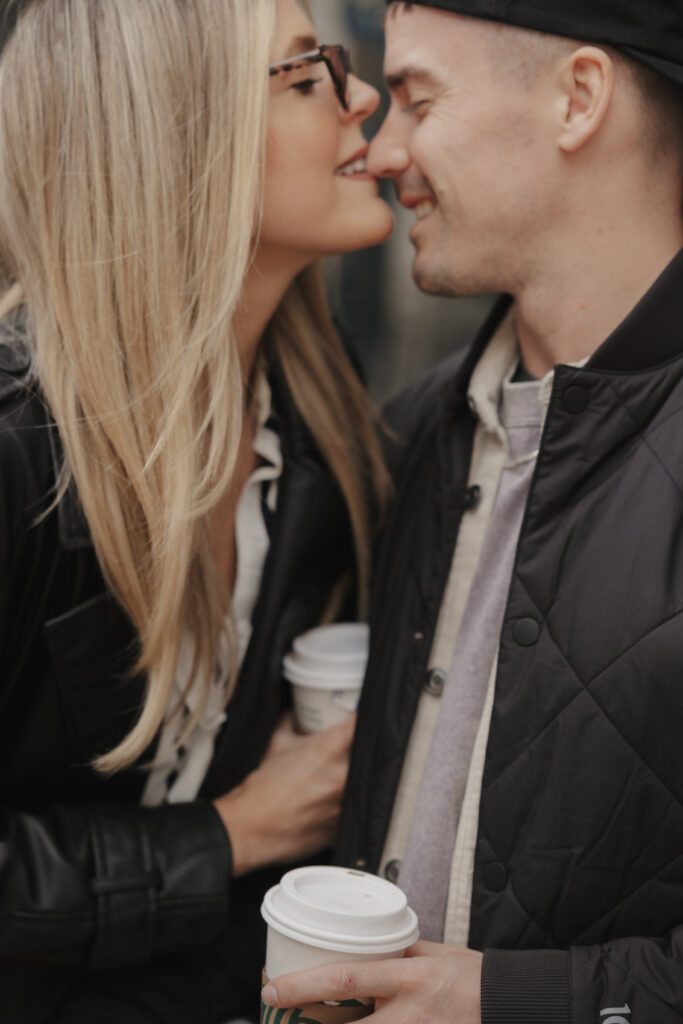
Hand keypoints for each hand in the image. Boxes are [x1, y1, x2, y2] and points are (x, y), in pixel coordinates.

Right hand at [213, 714, 354, 875]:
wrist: (251, 827)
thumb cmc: (262, 788)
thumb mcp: (276, 744)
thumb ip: (289, 723)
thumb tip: (293, 714)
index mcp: (328, 750)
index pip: (360, 724)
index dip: (363, 717)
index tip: (363, 717)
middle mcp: (341, 775)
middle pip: (368, 755)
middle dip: (359, 750)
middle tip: (348, 751)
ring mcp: (345, 803)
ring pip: (364, 784)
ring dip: (354, 779)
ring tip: (332, 781)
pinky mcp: (343, 827)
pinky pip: (354, 810)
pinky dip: (346, 805)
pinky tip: (329, 803)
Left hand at [261, 941, 482, 1023]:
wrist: (513, 1004)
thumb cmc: (474, 976)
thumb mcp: (434, 953)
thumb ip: (399, 953)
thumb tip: (365, 947)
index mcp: (409, 976)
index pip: (346, 981)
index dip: (303, 986)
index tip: (273, 988)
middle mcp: (410, 1014)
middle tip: (280, 1019)